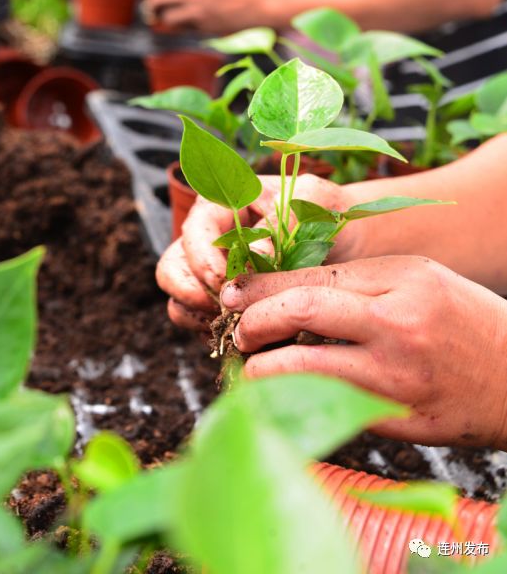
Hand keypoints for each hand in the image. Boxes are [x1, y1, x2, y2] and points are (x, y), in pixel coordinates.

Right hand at [156, 174, 358, 330]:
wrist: (349, 242)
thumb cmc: (325, 211)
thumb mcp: (310, 202)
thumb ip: (279, 222)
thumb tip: (254, 257)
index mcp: (221, 206)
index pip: (193, 233)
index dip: (203, 260)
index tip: (226, 281)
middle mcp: (208, 242)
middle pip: (172, 270)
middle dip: (192, 293)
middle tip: (223, 309)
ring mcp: (213, 278)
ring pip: (180, 303)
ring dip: (201, 318)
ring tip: (236, 325)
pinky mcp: (225, 308)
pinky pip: (204, 327)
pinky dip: (219, 336)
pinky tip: (248, 338)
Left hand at [220, 256, 506, 448]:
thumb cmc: (465, 320)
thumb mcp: (420, 280)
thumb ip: (359, 283)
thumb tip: (287, 294)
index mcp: (401, 280)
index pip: (312, 277)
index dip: (262, 287)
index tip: (233, 294)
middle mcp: (396, 324)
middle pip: (300, 313)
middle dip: (254, 322)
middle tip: (238, 332)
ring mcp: (397, 377)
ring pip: (303, 369)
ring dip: (262, 371)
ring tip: (251, 369)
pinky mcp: (397, 420)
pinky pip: (328, 410)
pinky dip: (296, 403)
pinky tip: (284, 398)